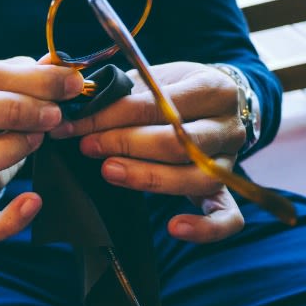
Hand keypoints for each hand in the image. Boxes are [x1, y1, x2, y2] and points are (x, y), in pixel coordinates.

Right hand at [0, 52, 82, 243]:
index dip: (32, 80)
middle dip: (12, 111)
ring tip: (39, 140)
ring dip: (6, 152)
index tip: (71, 83)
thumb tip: (63, 72)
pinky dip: (4, 221)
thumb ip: (31, 72)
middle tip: (53, 115)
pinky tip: (34, 202)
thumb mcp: (6, 73)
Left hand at [50, 61, 245, 242]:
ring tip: (108, 171)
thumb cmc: (176, 90)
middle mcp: (229, 127)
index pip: (158, 104)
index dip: (111, 114)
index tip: (75, 123)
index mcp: (214, 88)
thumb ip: (122, 88)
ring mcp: (230, 161)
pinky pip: (228, 217)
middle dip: (124, 144)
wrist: (218, 103)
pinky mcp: (228, 190)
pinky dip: (205, 228)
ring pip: (195, 178)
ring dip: (146, 177)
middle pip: (177, 143)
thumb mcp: (154, 77)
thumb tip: (78, 99)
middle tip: (87, 146)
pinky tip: (174, 228)